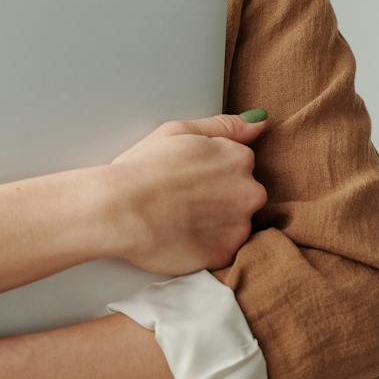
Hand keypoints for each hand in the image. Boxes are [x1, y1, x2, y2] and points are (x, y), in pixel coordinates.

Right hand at [104, 113, 270, 275]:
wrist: (119, 210)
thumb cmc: (142, 168)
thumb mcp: (177, 131)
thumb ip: (224, 125)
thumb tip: (259, 123)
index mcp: (238, 158)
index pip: (239, 165)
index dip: (211, 171)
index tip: (187, 177)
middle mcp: (249, 192)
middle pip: (243, 196)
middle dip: (219, 198)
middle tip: (181, 199)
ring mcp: (239, 226)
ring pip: (234, 225)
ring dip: (213, 224)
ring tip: (178, 219)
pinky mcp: (225, 254)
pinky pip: (220, 250)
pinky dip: (204, 246)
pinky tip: (179, 237)